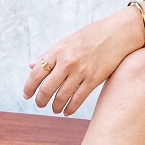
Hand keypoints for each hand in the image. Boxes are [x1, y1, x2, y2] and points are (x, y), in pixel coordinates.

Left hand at [24, 7, 144, 115]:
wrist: (118, 33)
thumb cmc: (91, 36)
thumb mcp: (67, 41)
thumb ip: (49, 55)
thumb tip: (31, 66)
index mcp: (58, 50)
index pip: (36, 74)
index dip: (29, 87)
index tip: (27, 95)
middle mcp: (67, 61)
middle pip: (46, 88)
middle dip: (40, 100)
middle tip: (40, 104)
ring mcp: (81, 71)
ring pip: (61, 96)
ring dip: (55, 107)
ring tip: (54, 109)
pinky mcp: (94, 79)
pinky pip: (78, 99)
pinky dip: (70, 108)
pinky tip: (67, 111)